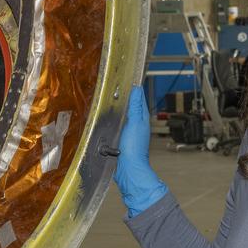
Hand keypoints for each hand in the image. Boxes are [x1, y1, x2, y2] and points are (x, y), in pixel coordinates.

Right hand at [112, 86, 167, 217]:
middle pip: (130, 106)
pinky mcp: (120, 140)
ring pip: (122, 116)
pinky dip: (112, 120)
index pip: (139, 99)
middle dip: (124, 97)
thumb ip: (135, 106)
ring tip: (107, 99)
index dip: (134, 89)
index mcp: (142, 118)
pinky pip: (116, 126)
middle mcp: (136, 125)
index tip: (127, 78)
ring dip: (117, 109)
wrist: (128, 170)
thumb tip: (137, 89)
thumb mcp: (134, 123)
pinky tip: (105, 119)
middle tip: (114, 86)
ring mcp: (128, 133)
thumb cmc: (134, 148)